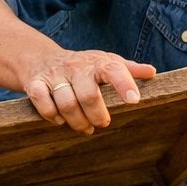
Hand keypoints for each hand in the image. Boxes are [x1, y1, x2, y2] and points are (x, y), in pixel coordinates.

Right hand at [24, 49, 156, 133]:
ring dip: (77, 121)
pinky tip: (60, 120)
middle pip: (88, 95)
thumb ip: (128, 69)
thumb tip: (152, 72)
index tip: (134, 100)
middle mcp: (75, 67)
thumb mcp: (106, 62)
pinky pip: (41, 101)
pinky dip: (51, 115)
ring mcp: (54, 75)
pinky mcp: (35, 83)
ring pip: (66, 103)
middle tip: (103, 123)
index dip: (124, 84)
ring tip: (85, 128)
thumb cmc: (83, 66)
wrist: (41, 58)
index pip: (113, 70)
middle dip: (97, 115)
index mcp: (97, 63)